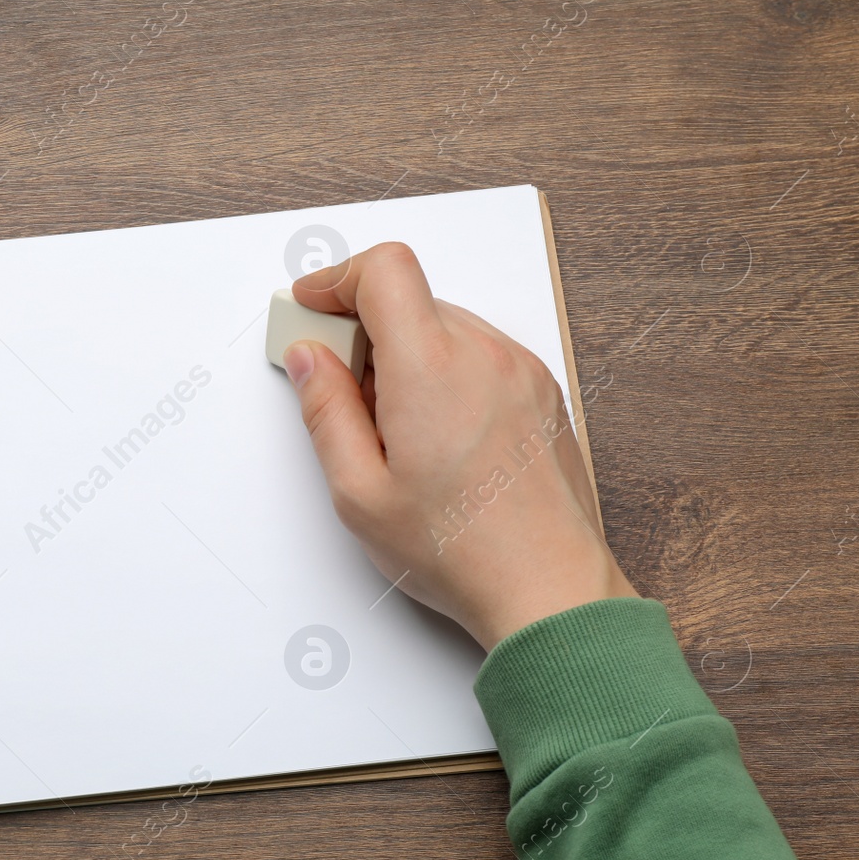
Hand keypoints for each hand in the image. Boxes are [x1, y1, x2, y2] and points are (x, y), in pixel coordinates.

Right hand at [282, 242, 635, 650]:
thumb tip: (310, 359)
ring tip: (392, 429)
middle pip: (411, 300)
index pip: (383, 270)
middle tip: (338, 386)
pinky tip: (434, 436)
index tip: (311, 306)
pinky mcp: (541, 393)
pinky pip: (481, 355)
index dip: (336, 279)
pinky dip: (446, 372)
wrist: (549, 589)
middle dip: (364, 329)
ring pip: (446, 328)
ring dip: (406, 354)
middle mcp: (485, 354)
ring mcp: (521, 371)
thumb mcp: (359, 492)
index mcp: (433, 368)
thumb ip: (325, 410)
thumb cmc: (461, 551)